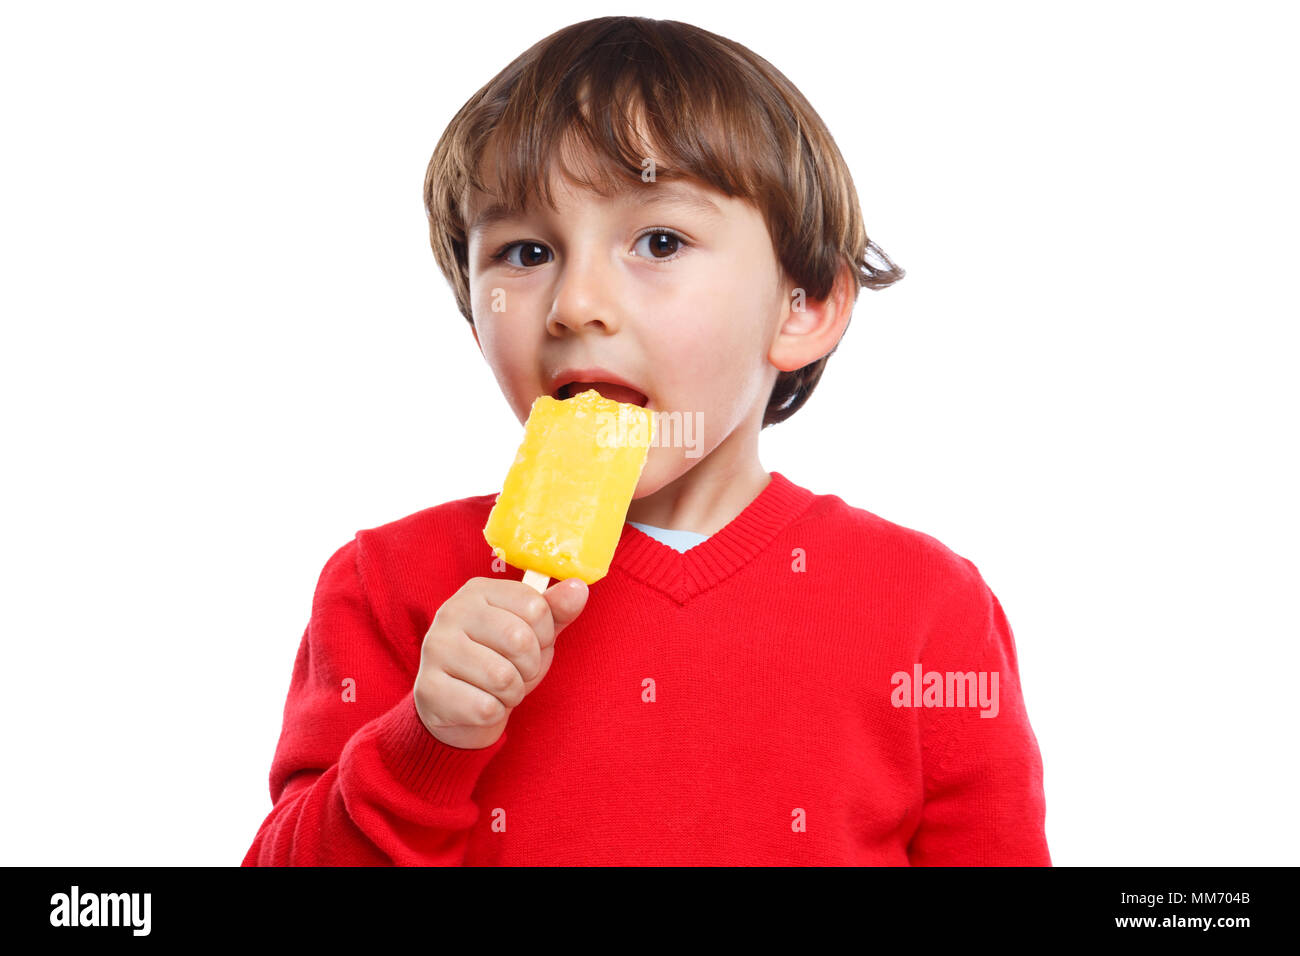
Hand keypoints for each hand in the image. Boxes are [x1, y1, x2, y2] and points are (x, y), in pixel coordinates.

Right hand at [414, 576, 587, 748]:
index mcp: (478, 591)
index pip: (536, 607)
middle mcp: (451, 612)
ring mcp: (435, 649)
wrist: (460, 710)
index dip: (544, 635)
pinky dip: (495, 713)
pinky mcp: (428, 688)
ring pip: (503, 677)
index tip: (531, 644)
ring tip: (499, 689)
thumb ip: (556, 610)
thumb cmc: (501, 662)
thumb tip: (578, 587)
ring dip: (513, 693)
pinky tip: (480, 705)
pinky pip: (485, 707)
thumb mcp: (534, 633)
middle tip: (516, 671)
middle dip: (530, 666)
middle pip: (519, 640)